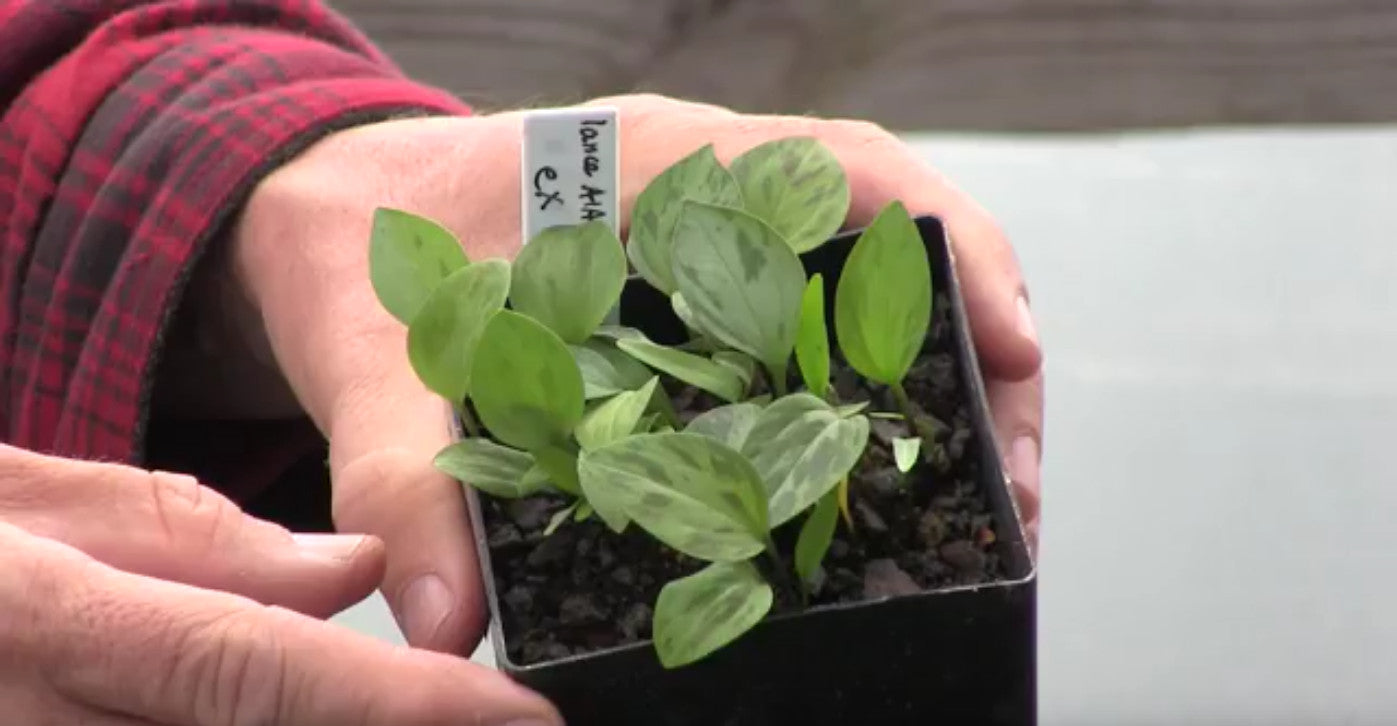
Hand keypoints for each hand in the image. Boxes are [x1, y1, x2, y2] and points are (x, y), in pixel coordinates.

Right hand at [0, 444, 560, 724]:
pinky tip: (289, 715)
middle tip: (490, 721)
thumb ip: (182, 535)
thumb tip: (343, 564)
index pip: (263, 671)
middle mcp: (36, 723)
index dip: (407, 704)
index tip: (523, 716)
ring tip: (423, 713)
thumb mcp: (13, 492)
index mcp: (44, 624)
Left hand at [228, 94, 1043, 658]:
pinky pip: (820, 339)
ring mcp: (719, 246)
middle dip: (977, 355)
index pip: (845, 167)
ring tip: (977, 509)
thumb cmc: (363, 251)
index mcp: (650, 163)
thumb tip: (448, 619)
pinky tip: (878, 490)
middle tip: (1011, 493)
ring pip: (874, 298)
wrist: (334, 219)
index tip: (1012, 342)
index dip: (949, 244)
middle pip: (896, 245)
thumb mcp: (370, 352)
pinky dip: (870, 407)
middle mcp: (711, 194)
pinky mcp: (706, 305)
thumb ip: (400, 471)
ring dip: (938, 391)